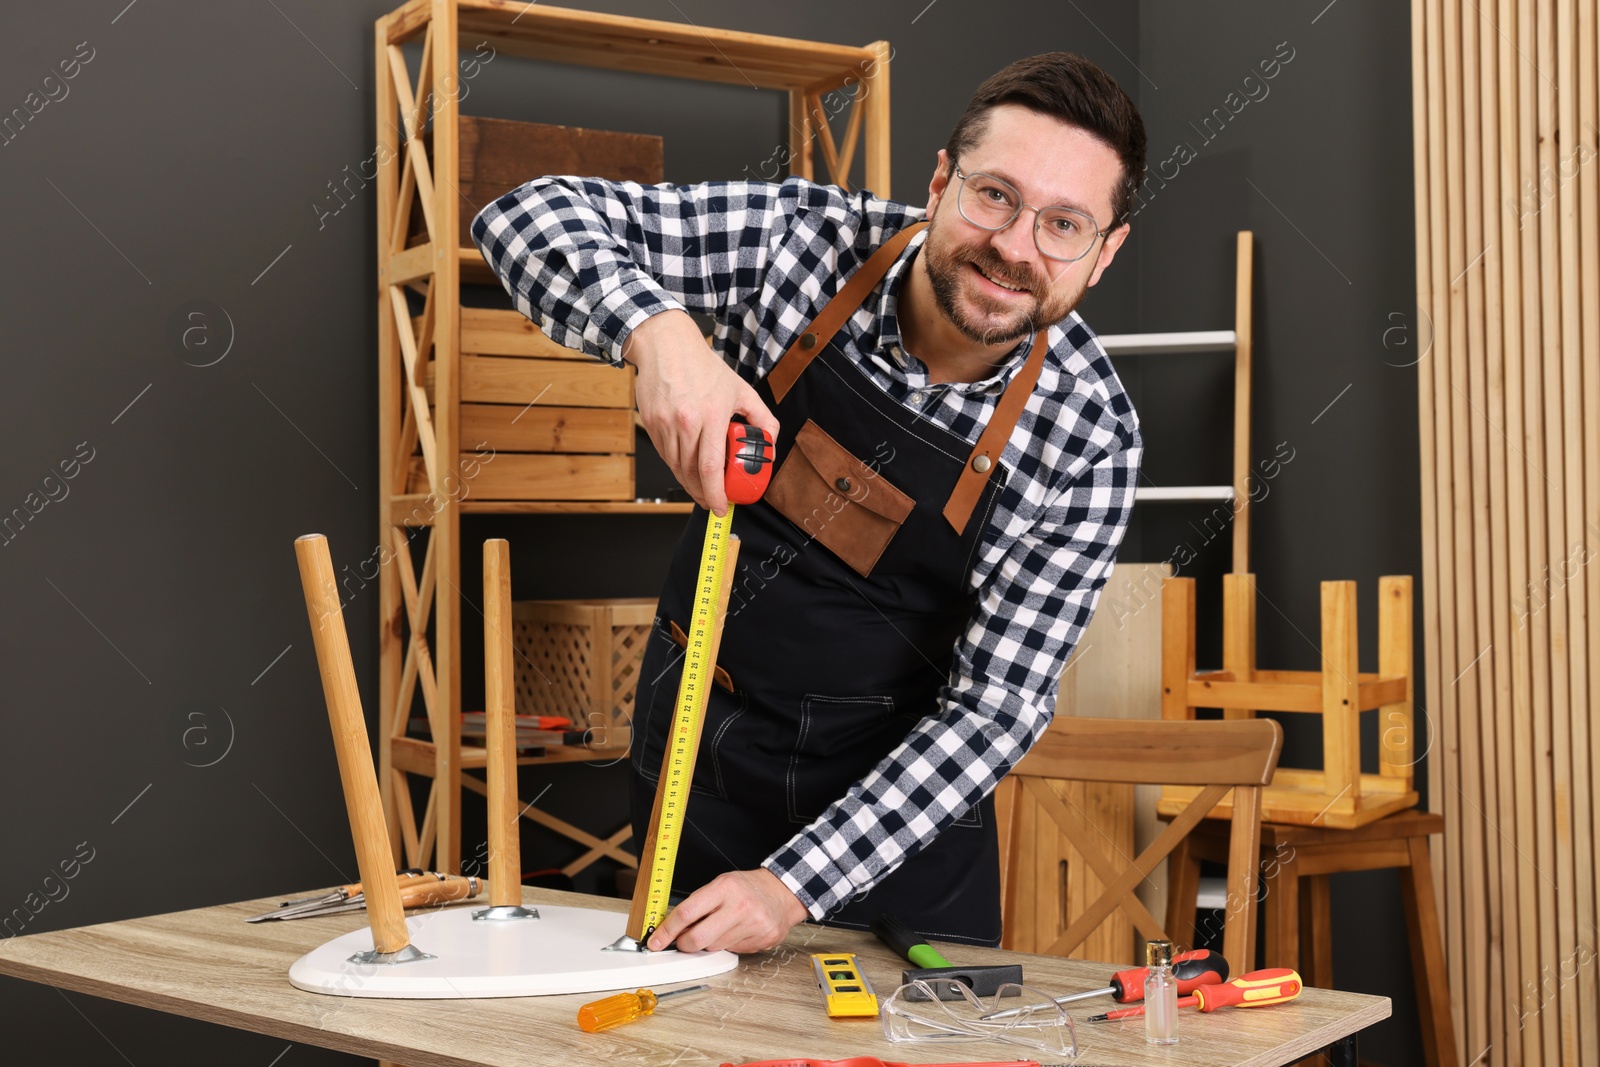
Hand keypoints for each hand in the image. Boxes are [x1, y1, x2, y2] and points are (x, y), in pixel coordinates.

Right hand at [623, 311, 779, 515]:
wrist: (666, 345)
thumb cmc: (704, 367)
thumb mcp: (742, 390)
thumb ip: (763, 420)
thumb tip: (769, 449)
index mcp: (711, 413)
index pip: (711, 466)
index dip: (716, 493)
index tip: (721, 507)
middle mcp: (685, 421)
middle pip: (692, 473)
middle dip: (703, 495)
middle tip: (714, 504)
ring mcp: (665, 423)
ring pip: (676, 467)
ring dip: (689, 484)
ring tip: (702, 490)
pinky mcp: (651, 423)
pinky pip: (665, 455)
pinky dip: (677, 467)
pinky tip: (687, 469)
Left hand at [646, 868, 807, 953]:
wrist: (783, 893)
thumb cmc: (747, 888)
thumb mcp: (721, 885)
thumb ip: (699, 905)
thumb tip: (673, 928)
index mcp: (725, 887)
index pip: (687, 912)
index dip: (667, 930)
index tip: (656, 941)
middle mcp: (740, 906)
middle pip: (698, 938)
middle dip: (684, 944)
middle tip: (683, 941)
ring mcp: (753, 924)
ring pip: (714, 948)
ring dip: (709, 943)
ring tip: (719, 928)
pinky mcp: (763, 939)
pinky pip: (733, 952)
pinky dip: (728, 945)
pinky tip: (736, 932)